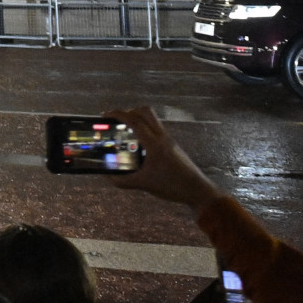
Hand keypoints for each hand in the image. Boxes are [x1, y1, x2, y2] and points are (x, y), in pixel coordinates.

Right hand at [105, 107, 223, 213]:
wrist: (198, 191)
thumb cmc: (172, 186)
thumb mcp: (144, 184)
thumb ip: (123, 180)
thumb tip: (107, 176)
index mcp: (154, 144)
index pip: (134, 120)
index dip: (118, 114)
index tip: (104, 115)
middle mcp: (162, 137)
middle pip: (144, 112)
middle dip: (128, 112)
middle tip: (116, 122)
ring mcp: (168, 140)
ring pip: (151, 119)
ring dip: (137, 119)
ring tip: (125, 131)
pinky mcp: (172, 145)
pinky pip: (155, 128)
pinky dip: (144, 129)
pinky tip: (138, 144)